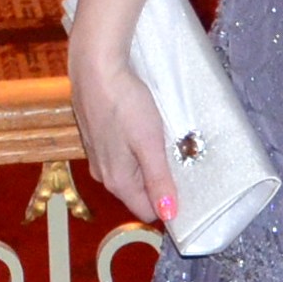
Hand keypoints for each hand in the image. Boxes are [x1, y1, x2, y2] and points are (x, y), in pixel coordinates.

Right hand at [68, 30, 181, 225]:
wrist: (94, 67)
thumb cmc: (124, 103)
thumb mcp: (149, 143)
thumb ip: (158, 180)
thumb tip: (168, 214)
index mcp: (117, 181)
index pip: (147, 211)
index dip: (168, 203)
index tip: (187, 187)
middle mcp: (103, 174)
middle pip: (138, 192)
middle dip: (159, 181)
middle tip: (179, 158)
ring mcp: (97, 155)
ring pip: (130, 172)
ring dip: (147, 163)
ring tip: (163, 140)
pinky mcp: (96, 137)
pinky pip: (121, 155)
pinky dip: (135, 147)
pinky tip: (143, 128)